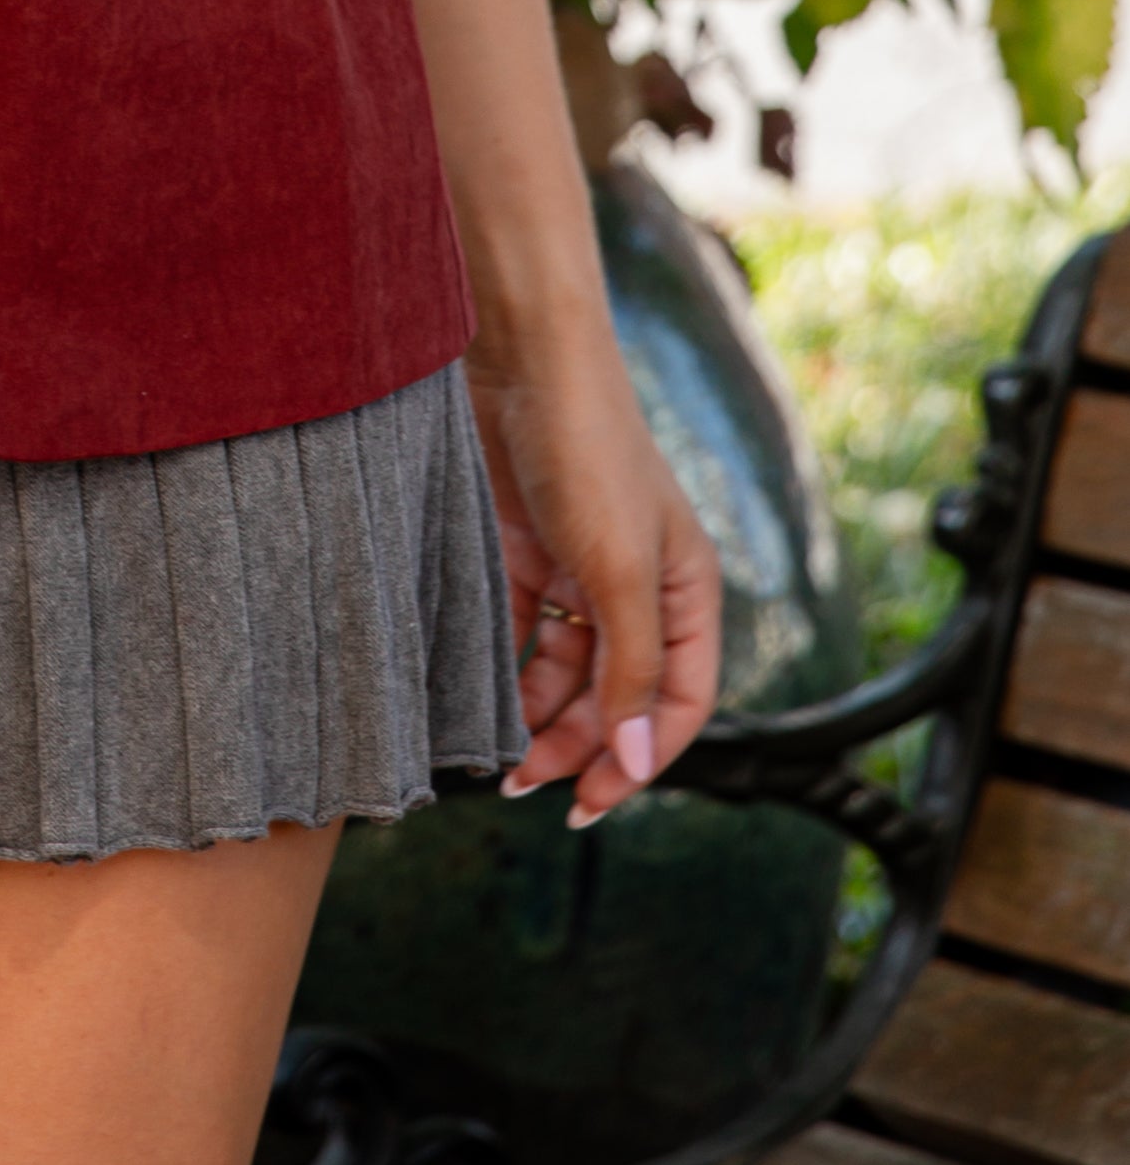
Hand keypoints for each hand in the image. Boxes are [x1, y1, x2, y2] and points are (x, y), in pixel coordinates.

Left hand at [466, 326, 719, 828]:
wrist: (520, 359)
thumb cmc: (589, 450)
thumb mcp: (619, 570)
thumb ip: (630, 668)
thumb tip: (639, 760)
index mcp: (686, 594)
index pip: (677, 704)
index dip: (639, 760)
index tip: (588, 805)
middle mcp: (638, 589)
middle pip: (616, 696)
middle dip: (578, 746)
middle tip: (526, 786)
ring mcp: (579, 571)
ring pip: (565, 672)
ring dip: (538, 718)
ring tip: (499, 757)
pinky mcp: (525, 553)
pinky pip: (522, 633)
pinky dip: (506, 669)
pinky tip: (479, 700)